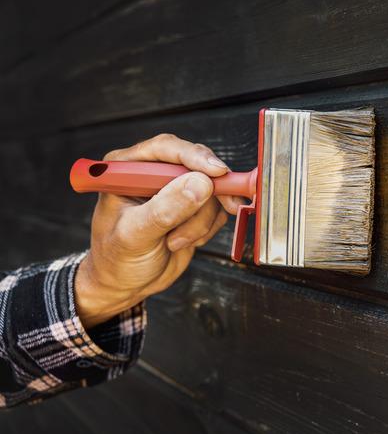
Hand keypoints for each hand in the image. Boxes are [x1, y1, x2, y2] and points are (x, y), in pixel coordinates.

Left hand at [75, 134, 243, 327]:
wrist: (126, 284)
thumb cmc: (116, 260)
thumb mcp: (135, 235)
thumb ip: (165, 209)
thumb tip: (201, 184)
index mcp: (127, 169)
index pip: (166, 148)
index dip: (194, 156)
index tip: (216, 172)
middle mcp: (152, 173)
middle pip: (196, 164)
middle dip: (208, 191)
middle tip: (226, 205)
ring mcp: (174, 189)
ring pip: (210, 190)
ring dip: (201, 220)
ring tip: (176, 241)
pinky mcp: (192, 206)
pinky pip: (216, 207)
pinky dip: (208, 227)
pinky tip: (187, 241)